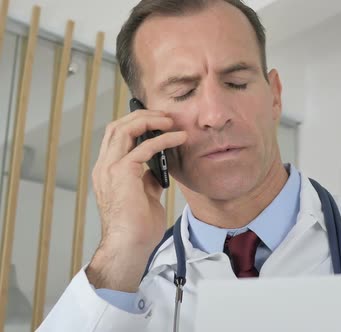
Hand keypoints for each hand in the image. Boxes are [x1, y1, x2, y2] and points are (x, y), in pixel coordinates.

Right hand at [86, 109, 186, 291]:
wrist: (130, 246)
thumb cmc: (138, 227)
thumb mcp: (144, 195)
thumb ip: (147, 179)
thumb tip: (157, 167)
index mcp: (106, 171)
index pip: (115, 136)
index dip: (135, 123)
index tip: (158, 121)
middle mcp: (104, 167)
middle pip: (117, 126)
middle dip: (142, 115)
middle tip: (165, 116)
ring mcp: (110, 169)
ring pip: (125, 129)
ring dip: (150, 120)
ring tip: (171, 121)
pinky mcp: (122, 173)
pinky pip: (144, 147)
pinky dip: (163, 139)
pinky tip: (179, 138)